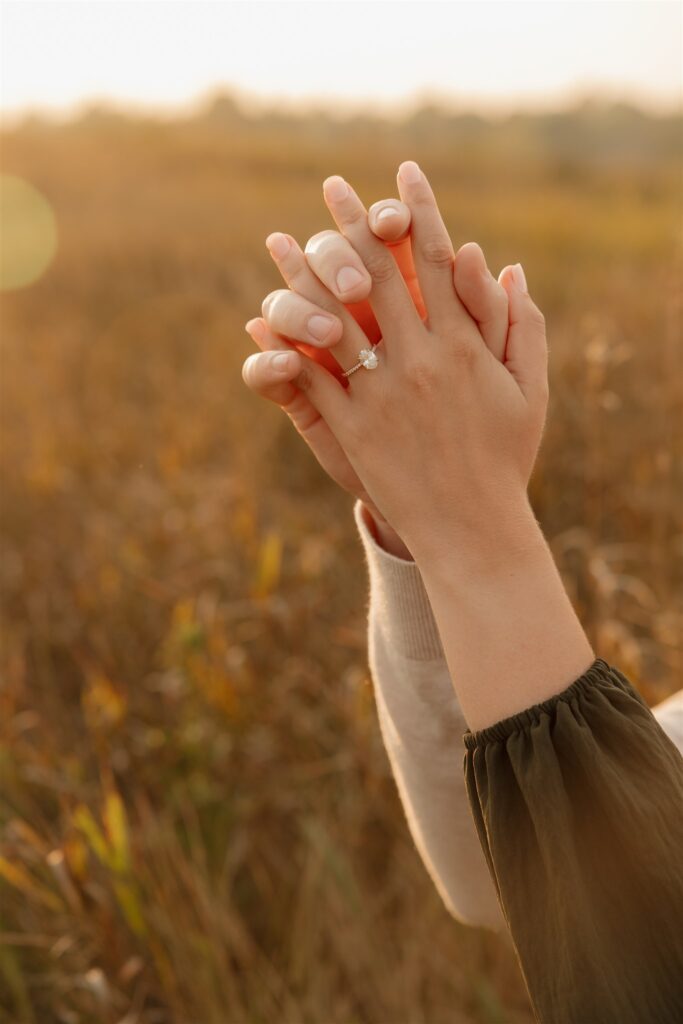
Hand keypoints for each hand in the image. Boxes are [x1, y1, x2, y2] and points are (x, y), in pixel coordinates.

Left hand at [252, 161, 547, 567]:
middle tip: (333, 185)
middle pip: (379, 275)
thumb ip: (521, 325)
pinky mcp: (353, 427)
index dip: (420, 212)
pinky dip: (286, 344)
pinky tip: (265, 316)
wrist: (472, 526)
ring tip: (279, 237)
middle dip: (353, 223)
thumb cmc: (506, 456)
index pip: (439, 261)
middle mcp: (421, 359)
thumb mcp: (529, 390)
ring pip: (334, 317)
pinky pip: (313, 377)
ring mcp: (382, 393)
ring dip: (302, 273)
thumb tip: (505, 263)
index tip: (404, 172)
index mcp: (466, 345)